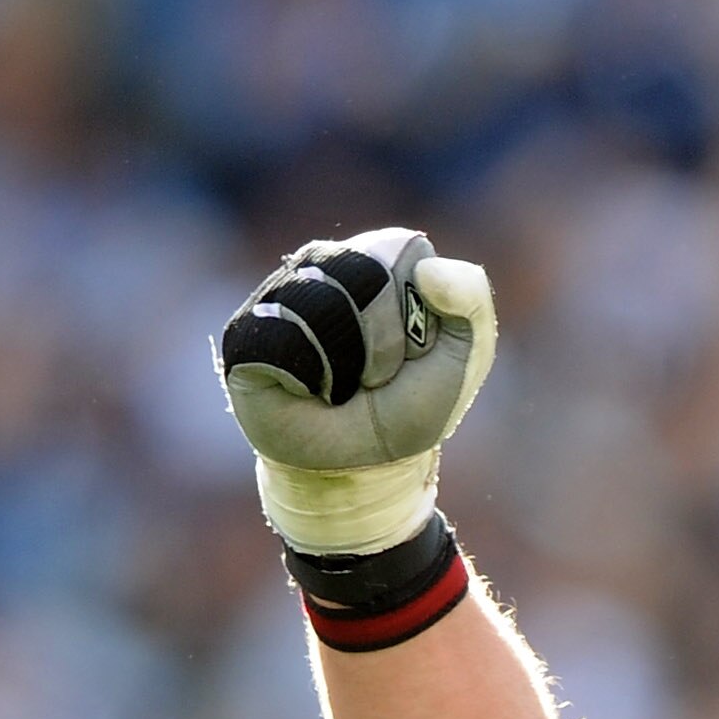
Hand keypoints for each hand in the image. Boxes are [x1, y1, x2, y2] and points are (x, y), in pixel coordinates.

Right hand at [216, 229, 496, 556]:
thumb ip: (471, 299)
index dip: (422, 312)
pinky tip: (314, 391)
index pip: (405, 253)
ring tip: (348, 384)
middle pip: (365, 273)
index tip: (418, 349)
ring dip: (354, 363)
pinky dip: (314, 378)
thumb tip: (428, 268)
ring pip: (325, 303)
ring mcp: (279, 294)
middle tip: (381, 373)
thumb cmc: (410, 406)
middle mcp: (322, 264)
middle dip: (391, 340)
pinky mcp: (246, 333)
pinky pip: (285, 336)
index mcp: (376, 257)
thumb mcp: (466, 355)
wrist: (363, 466)